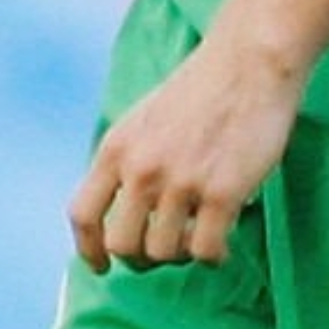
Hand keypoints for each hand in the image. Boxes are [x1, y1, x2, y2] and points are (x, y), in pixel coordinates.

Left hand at [67, 27, 299, 272]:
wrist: (246, 62)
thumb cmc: (201, 92)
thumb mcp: (144, 121)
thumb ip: (129, 161)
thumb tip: (124, 212)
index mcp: (117, 147)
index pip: (82, 214)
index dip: (88, 249)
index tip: (100, 266)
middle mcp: (141, 167)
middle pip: (123, 245)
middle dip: (142, 258)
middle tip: (166, 249)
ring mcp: (179, 181)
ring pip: (164, 253)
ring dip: (181, 254)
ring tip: (199, 233)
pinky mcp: (221, 192)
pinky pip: (205, 252)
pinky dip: (213, 256)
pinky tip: (224, 238)